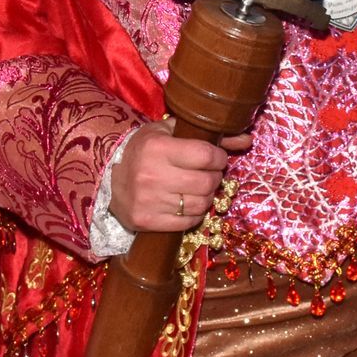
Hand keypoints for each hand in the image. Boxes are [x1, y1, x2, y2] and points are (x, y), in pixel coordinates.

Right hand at [106, 120, 237, 233]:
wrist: (108, 180)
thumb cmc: (144, 151)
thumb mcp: (170, 134)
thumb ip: (209, 136)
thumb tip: (247, 139)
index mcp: (157, 148)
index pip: (205, 155)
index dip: (219, 158)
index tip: (217, 158)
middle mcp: (152, 175)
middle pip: (207, 183)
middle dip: (215, 178)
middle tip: (209, 174)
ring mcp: (149, 201)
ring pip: (201, 204)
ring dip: (206, 197)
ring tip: (198, 188)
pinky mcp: (147, 222)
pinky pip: (188, 223)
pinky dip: (194, 214)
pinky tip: (187, 203)